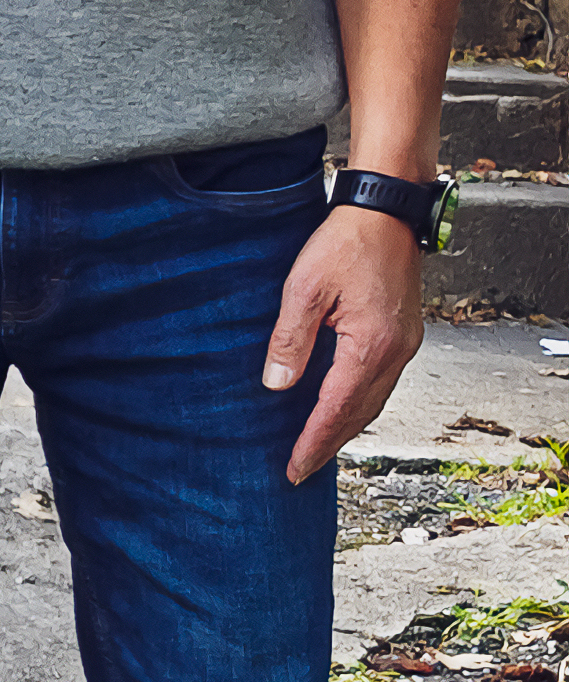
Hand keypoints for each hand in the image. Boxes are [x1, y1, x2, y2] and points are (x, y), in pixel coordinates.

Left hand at [265, 200, 423, 483]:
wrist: (386, 211)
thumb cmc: (346, 242)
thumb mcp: (305, 289)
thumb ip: (290, 340)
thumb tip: (277, 385)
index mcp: (370, 346)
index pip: (336, 410)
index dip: (313, 443)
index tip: (294, 468)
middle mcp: (395, 352)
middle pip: (359, 414)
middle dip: (329, 444)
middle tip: (301, 469)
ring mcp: (404, 344)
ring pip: (374, 401)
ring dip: (346, 427)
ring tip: (318, 447)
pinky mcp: (403, 334)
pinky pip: (381, 382)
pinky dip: (359, 403)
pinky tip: (342, 407)